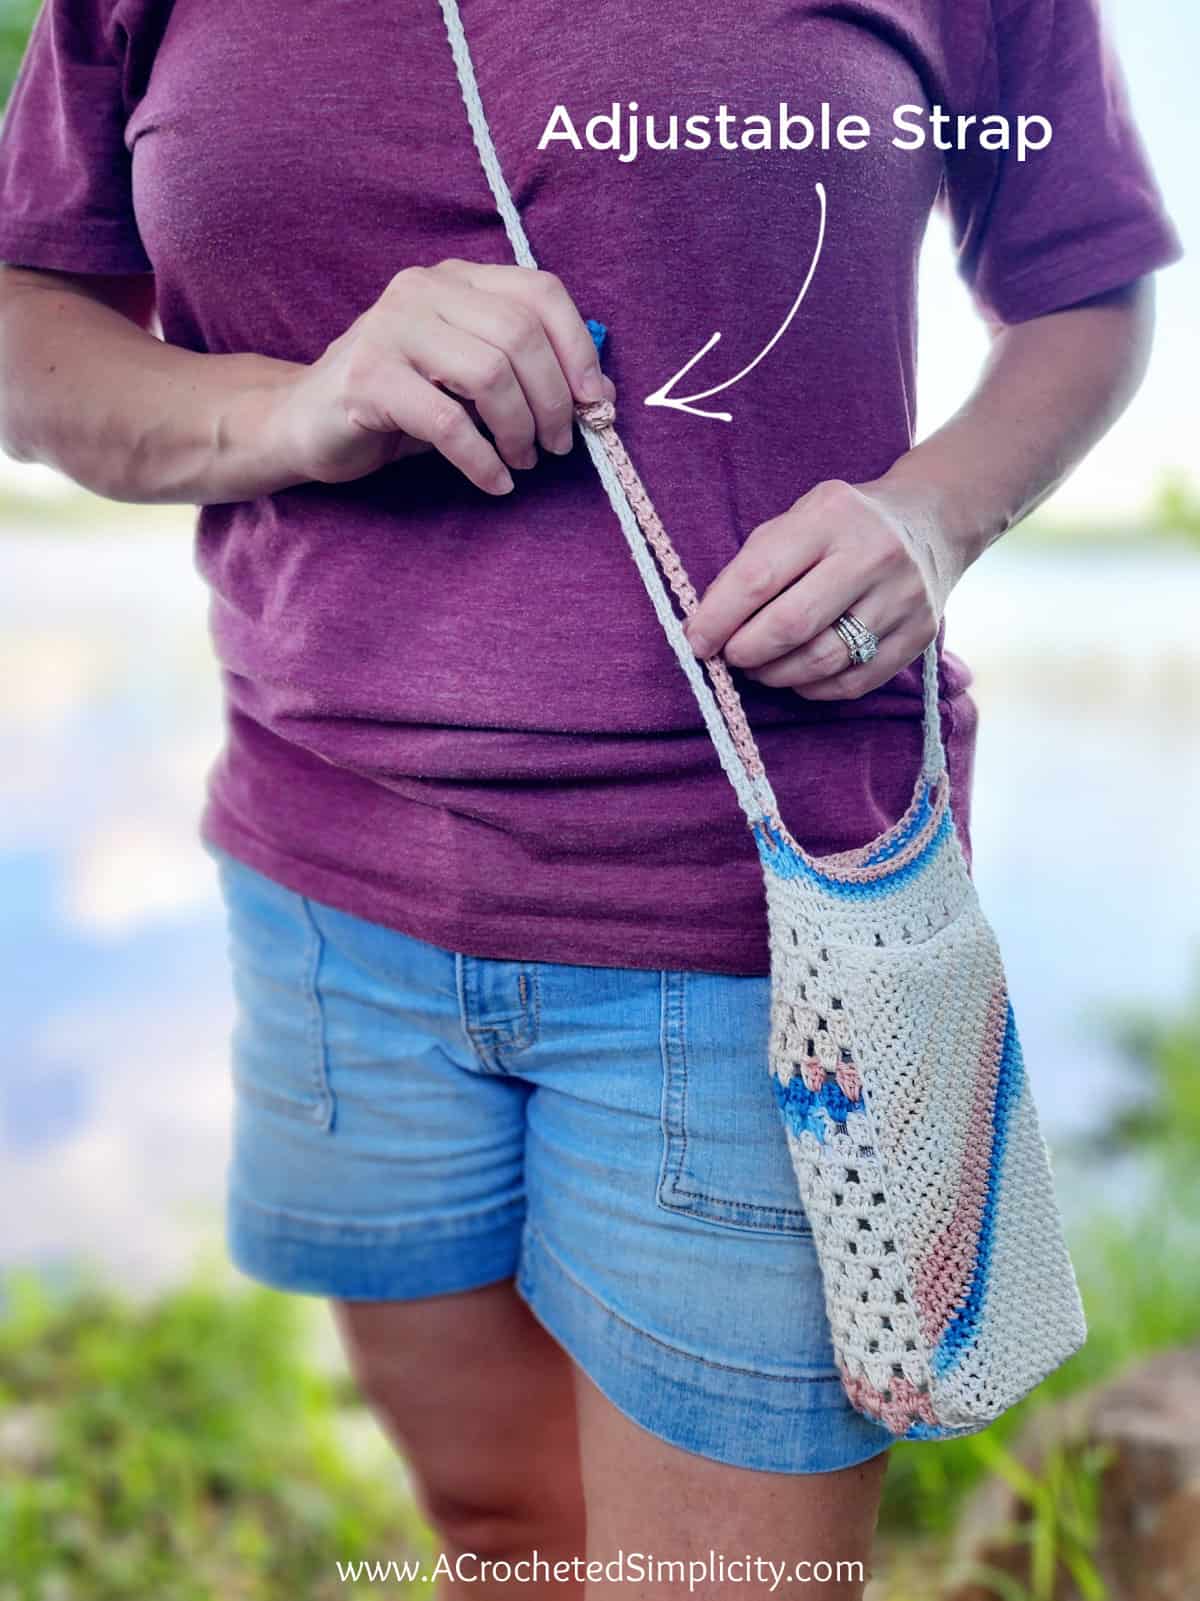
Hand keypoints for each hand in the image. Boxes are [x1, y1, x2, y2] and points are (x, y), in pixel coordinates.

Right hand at [271, 260, 614, 494]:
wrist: (307, 422)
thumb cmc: (401, 402)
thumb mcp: (468, 377)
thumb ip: (527, 371)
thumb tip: (599, 395)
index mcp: (457, 279)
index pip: (540, 291)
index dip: (578, 348)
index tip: (593, 403)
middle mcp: (424, 289)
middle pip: (520, 336)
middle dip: (553, 401)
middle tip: (556, 446)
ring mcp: (391, 328)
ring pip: (490, 374)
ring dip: (520, 431)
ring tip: (522, 462)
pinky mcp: (368, 378)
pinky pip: (447, 421)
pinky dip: (481, 460)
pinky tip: (494, 481)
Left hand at [682, 477, 964, 698]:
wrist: (932, 522)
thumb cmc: (844, 525)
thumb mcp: (798, 519)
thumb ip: (755, 564)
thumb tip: (707, 625)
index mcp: (831, 518)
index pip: (760, 577)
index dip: (719, 618)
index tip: (696, 641)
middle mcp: (872, 555)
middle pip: (792, 625)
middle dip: (746, 651)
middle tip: (730, 656)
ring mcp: (902, 598)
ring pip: (823, 660)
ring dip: (777, 675)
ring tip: (760, 668)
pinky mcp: (919, 635)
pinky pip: (854, 681)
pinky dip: (813, 688)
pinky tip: (798, 676)